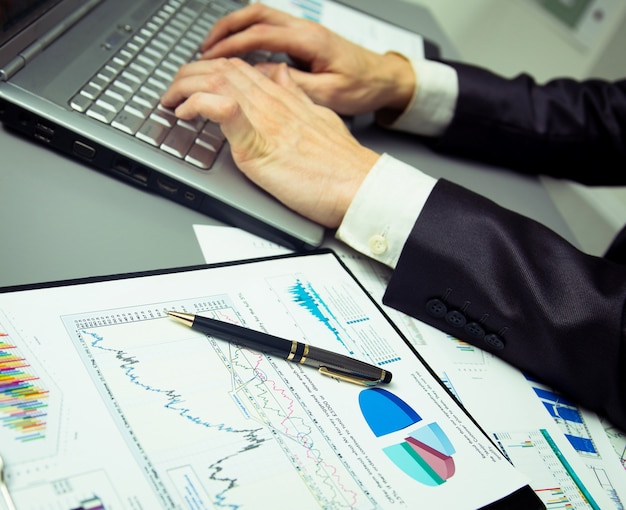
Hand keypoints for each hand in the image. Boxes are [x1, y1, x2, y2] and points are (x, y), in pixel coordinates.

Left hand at [161, 57, 378, 227]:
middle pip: (222, 69)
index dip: (211, 69)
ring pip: (216, 82)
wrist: (358, 184)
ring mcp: (265, 119)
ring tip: (170, 100)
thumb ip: (298, 99)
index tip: (196, 81)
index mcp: (285, 98)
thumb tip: (283, 82)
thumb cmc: (343, 163)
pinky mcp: (259, 143)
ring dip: (184, 86)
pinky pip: (223, 110)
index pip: (240, 68)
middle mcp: (272, 102)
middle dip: (189, 74)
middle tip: (173, 91)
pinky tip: (186, 112)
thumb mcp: (321, 119)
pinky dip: (200, 105)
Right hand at [200, 4, 414, 115]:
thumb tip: (263, 76)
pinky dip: (250, 34)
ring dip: (236, 28)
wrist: (385, 79)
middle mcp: (306, 29)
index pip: (260, 34)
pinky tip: (242, 51)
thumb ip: (295, 85)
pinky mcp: (306, 39)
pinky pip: (271, 28)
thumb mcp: (329, 94)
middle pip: (256, 15)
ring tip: (216, 47)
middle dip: (226, 29)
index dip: (231, 45)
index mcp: (310, 41)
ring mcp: (306, 31)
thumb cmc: (363, 87)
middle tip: (204, 48)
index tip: (210, 57)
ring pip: (262, 17)